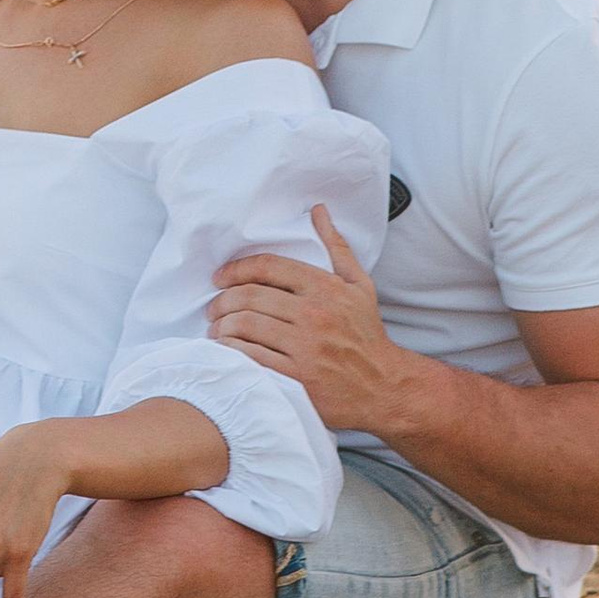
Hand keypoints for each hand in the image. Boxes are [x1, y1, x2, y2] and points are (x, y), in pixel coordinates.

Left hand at [207, 205, 409, 433]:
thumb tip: (318, 211)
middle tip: (213, 307)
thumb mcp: (359, 285)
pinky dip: (232, 351)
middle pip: (250, 296)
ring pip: (246, 326)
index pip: (268, 267)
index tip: (220, 277)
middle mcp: (314, 314)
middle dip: (222, 300)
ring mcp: (306, 347)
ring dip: (222, 326)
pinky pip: (253, 357)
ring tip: (216, 328)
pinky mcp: (299, 377)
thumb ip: (336, 246)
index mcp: (325, 288)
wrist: (386, 386)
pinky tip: (227, 349)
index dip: (236, 269)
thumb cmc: (367, 333)